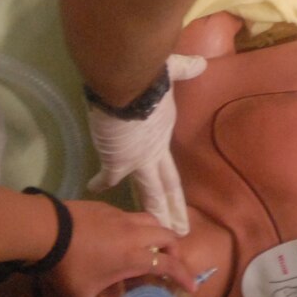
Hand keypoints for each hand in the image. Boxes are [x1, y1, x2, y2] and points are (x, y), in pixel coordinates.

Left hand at [49, 199, 196, 296]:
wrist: (48, 229)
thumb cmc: (69, 265)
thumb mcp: (78, 296)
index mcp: (134, 257)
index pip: (169, 265)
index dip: (184, 276)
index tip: (192, 287)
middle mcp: (134, 234)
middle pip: (168, 236)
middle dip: (175, 250)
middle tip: (171, 263)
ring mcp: (122, 217)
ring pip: (152, 220)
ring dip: (158, 233)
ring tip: (152, 245)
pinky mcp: (108, 207)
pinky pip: (131, 215)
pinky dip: (136, 225)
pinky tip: (123, 235)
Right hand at [86, 54, 206, 233]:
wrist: (127, 83)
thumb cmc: (148, 77)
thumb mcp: (169, 71)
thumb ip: (184, 69)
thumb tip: (202, 63)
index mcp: (163, 136)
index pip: (169, 168)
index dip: (172, 186)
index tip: (176, 200)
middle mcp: (154, 153)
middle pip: (166, 189)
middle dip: (173, 212)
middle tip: (182, 234)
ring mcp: (138, 161)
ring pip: (147, 194)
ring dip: (153, 213)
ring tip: (160, 234)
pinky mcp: (117, 161)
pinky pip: (107, 178)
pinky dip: (100, 184)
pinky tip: (94, 193)